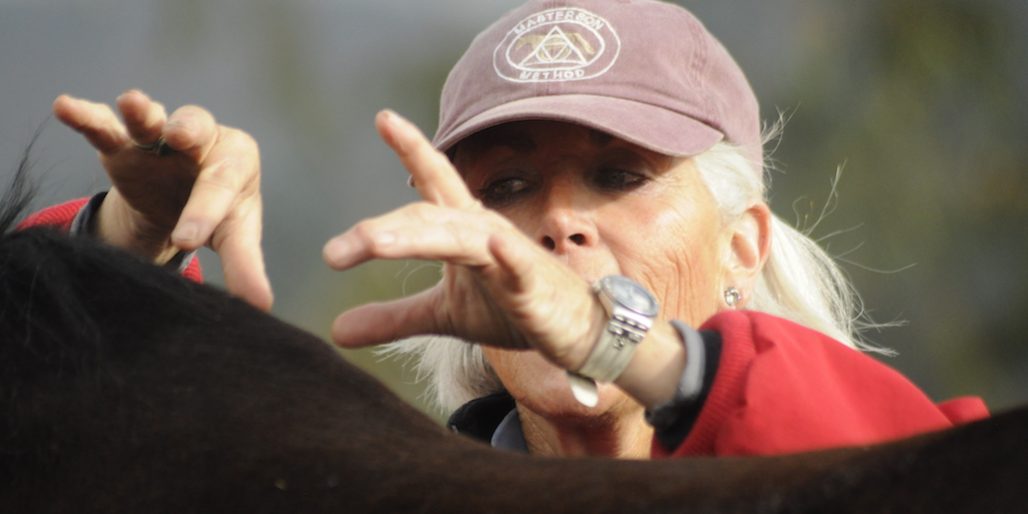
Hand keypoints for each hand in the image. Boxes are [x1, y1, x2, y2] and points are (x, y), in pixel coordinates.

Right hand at [53, 90, 271, 310]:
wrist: (182, 204)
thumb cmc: (217, 213)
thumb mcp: (233, 236)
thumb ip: (245, 266)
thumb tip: (261, 307)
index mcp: (236, 158)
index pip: (222, 183)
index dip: (205, 210)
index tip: (187, 240)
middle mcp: (201, 137)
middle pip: (195, 132)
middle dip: (186, 134)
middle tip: (178, 137)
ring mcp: (158, 138)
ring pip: (152, 118)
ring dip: (143, 110)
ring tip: (133, 102)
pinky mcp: (121, 146)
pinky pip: (103, 126)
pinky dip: (86, 116)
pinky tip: (66, 107)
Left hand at [322, 110, 603, 370]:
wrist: (576, 332)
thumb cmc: (512, 308)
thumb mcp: (445, 314)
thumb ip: (394, 317)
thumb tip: (335, 331)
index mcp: (462, 229)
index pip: (435, 181)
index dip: (412, 149)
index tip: (384, 118)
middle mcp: (484, 232)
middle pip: (428, 219)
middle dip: (382, 231)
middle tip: (332, 254)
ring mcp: (511, 255)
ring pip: (460, 239)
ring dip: (417, 238)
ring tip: (375, 243)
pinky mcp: (534, 286)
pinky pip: (520, 267)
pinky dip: (508, 255)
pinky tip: (492, 243)